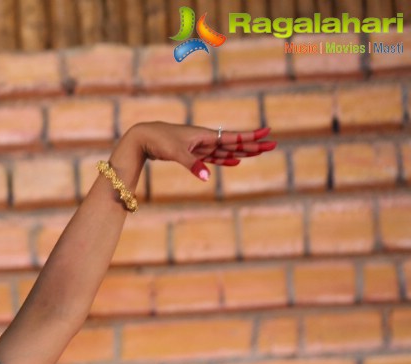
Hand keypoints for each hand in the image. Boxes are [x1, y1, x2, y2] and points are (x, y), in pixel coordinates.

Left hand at [131, 122, 275, 181]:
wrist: (143, 137)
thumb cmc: (159, 141)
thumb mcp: (175, 153)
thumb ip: (192, 165)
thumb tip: (207, 178)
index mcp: (205, 135)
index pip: (233, 136)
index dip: (250, 136)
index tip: (268, 133)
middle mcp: (204, 139)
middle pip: (234, 143)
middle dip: (253, 145)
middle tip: (272, 145)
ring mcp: (199, 146)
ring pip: (225, 150)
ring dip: (242, 152)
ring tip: (258, 153)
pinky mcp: (192, 153)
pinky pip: (213, 156)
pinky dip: (225, 159)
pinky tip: (235, 161)